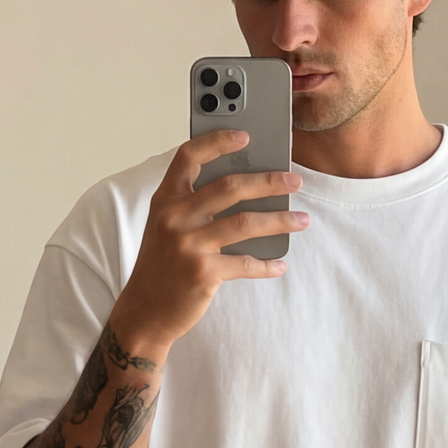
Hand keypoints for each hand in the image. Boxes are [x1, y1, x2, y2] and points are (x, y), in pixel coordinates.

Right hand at [113, 132, 307, 357]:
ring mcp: (189, 245)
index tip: (245, 136)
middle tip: (294, 181)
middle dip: (269, 181)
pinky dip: (266, 265)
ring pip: (245, 223)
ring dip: (280, 220)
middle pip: (230, 186)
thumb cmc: (162, 267)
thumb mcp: (166, 227)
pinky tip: (279, 264)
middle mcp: (175, 217)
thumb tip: (246, 189)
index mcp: (165, 200)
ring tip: (302, 220)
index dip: (217, 141)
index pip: (189, 156)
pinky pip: (245, 263)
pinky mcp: (203, 273)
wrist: (145, 311)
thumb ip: (193, 205)